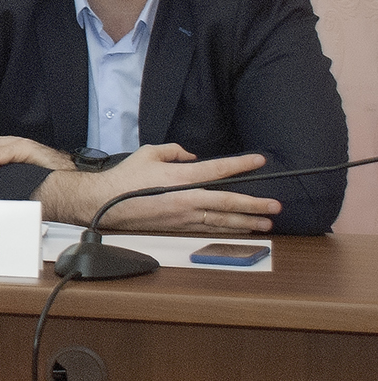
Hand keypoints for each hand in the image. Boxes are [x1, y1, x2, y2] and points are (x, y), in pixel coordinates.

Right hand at [34, 143, 274, 230]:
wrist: (105, 203)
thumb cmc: (125, 177)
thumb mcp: (148, 153)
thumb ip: (174, 151)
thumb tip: (192, 156)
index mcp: (180, 177)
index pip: (218, 170)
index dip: (241, 165)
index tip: (259, 161)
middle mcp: (186, 199)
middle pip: (228, 202)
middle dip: (255, 204)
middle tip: (276, 206)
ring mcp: (184, 216)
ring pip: (222, 220)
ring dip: (247, 221)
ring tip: (267, 223)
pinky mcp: (178, 227)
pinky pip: (209, 228)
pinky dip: (227, 229)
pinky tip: (240, 229)